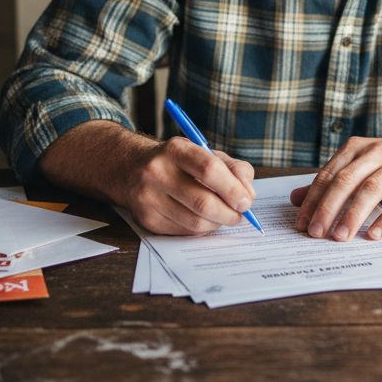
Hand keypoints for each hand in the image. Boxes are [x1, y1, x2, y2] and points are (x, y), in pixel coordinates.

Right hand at [121, 135, 256, 235]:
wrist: (134, 169)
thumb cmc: (180, 162)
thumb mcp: (207, 153)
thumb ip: (234, 169)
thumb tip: (248, 195)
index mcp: (175, 149)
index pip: (209, 169)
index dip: (232, 189)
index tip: (246, 201)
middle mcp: (157, 172)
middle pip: (203, 202)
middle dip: (229, 213)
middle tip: (240, 214)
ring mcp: (148, 197)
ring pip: (195, 222)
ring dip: (218, 223)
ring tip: (224, 216)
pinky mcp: (147, 219)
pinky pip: (184, 232)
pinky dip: (202, 229)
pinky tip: (204, 219)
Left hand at [290, 131, 381, 241]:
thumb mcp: (360, 163)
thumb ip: (330, 180)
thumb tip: (296, 199)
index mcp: (356, 148)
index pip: (329, 174)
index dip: (313, 199)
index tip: (301, 223)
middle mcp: (376, 153)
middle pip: (346, 181)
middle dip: (328, 208)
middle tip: (316, 233)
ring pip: (371, 189)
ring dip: (354, 214)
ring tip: (341, 236)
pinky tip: (374, 234)